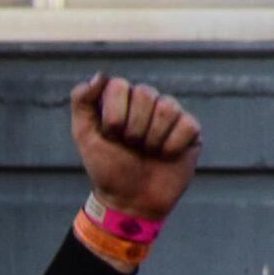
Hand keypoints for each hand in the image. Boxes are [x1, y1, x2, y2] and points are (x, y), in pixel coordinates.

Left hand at [68, 71, 201, 223]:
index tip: (110, 136)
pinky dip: (171, 147)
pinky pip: (186, 125)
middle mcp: (147, 102)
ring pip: (167, 107)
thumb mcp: (85, 136)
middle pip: (145, 93)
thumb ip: (82, 102)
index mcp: (121, 100)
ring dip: (152, 139)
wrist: (131, 200)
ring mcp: (171, 114)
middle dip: (132, 128)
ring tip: (146, 152)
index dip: (114, 115)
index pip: (119, 86)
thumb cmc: (107, 168)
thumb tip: (102, 74)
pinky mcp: (191, 129)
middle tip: (130, 146)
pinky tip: (165, 156)